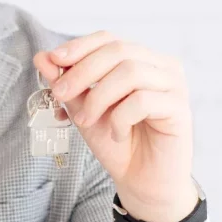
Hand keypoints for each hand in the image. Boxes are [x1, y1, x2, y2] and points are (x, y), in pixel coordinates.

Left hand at [34, 31, 199, 221]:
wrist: (141, 181)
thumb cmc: (116, 144)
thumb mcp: (84, 111)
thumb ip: (67, 85)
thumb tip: (42, 57)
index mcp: (140, 60)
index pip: (109, 39)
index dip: (80, 47)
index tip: (53, 61)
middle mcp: (161, 66)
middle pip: (118, 51)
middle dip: (82, 72)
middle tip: (60, 94)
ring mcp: (174, 85)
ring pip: (130, 72)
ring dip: (99, 97)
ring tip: (86, 121)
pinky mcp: (180, 108)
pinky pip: (143, 101)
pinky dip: (120, 118)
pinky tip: (117, 135)